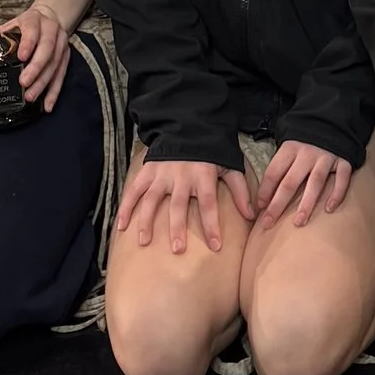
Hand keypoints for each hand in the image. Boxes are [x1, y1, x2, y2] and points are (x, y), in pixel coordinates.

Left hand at [2, 0, 73, 111]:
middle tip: (24, 82)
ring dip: (43, 82)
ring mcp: (61, 44)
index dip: (28, 44)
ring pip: (54, 64)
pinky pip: (61, 76)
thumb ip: (2, 37)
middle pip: (47, 49)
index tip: (21, 57)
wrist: (49, 17)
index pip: (32, 30)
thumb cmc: (27, 25)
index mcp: (35, 20)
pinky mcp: (65, 57)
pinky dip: (54, 91)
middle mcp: (51, 30)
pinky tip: (47, 104)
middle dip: (36, 68)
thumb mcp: (13, 25)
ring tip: (30, 96)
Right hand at [114, 156, 252, 254]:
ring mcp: (162, 174)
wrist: (189, 125)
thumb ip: (240, 190)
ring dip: (147, 220)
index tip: (215, 246)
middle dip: (178, 228)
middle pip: (178, 205)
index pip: (209, 203)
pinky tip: (121, 226)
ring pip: (152, 199)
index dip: (212, 225)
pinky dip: (126, 207)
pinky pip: (134, 190)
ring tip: (145, 242)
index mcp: (203, 175)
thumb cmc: (211, 152)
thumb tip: (253, 215)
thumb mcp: (229, 166)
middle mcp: (181, 175)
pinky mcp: (147, 171)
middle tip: (178, 250)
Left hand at [256, 139, 352, 227]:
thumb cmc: (306, 138)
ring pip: (315, 183)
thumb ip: (280, 164)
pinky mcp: (344, 160)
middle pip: (290, 182)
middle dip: (278, 204)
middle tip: (268, 223)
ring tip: (298, 222)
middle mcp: (307, 154)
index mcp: (290, 148)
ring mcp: (326, 157)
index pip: (274, 172)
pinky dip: (336, 194)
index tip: (259, 208)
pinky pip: (341, 179)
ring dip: (306, 204)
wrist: (334, 118)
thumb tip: (264, 194)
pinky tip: (329, 209)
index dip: (265, 191)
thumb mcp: (289, 144)